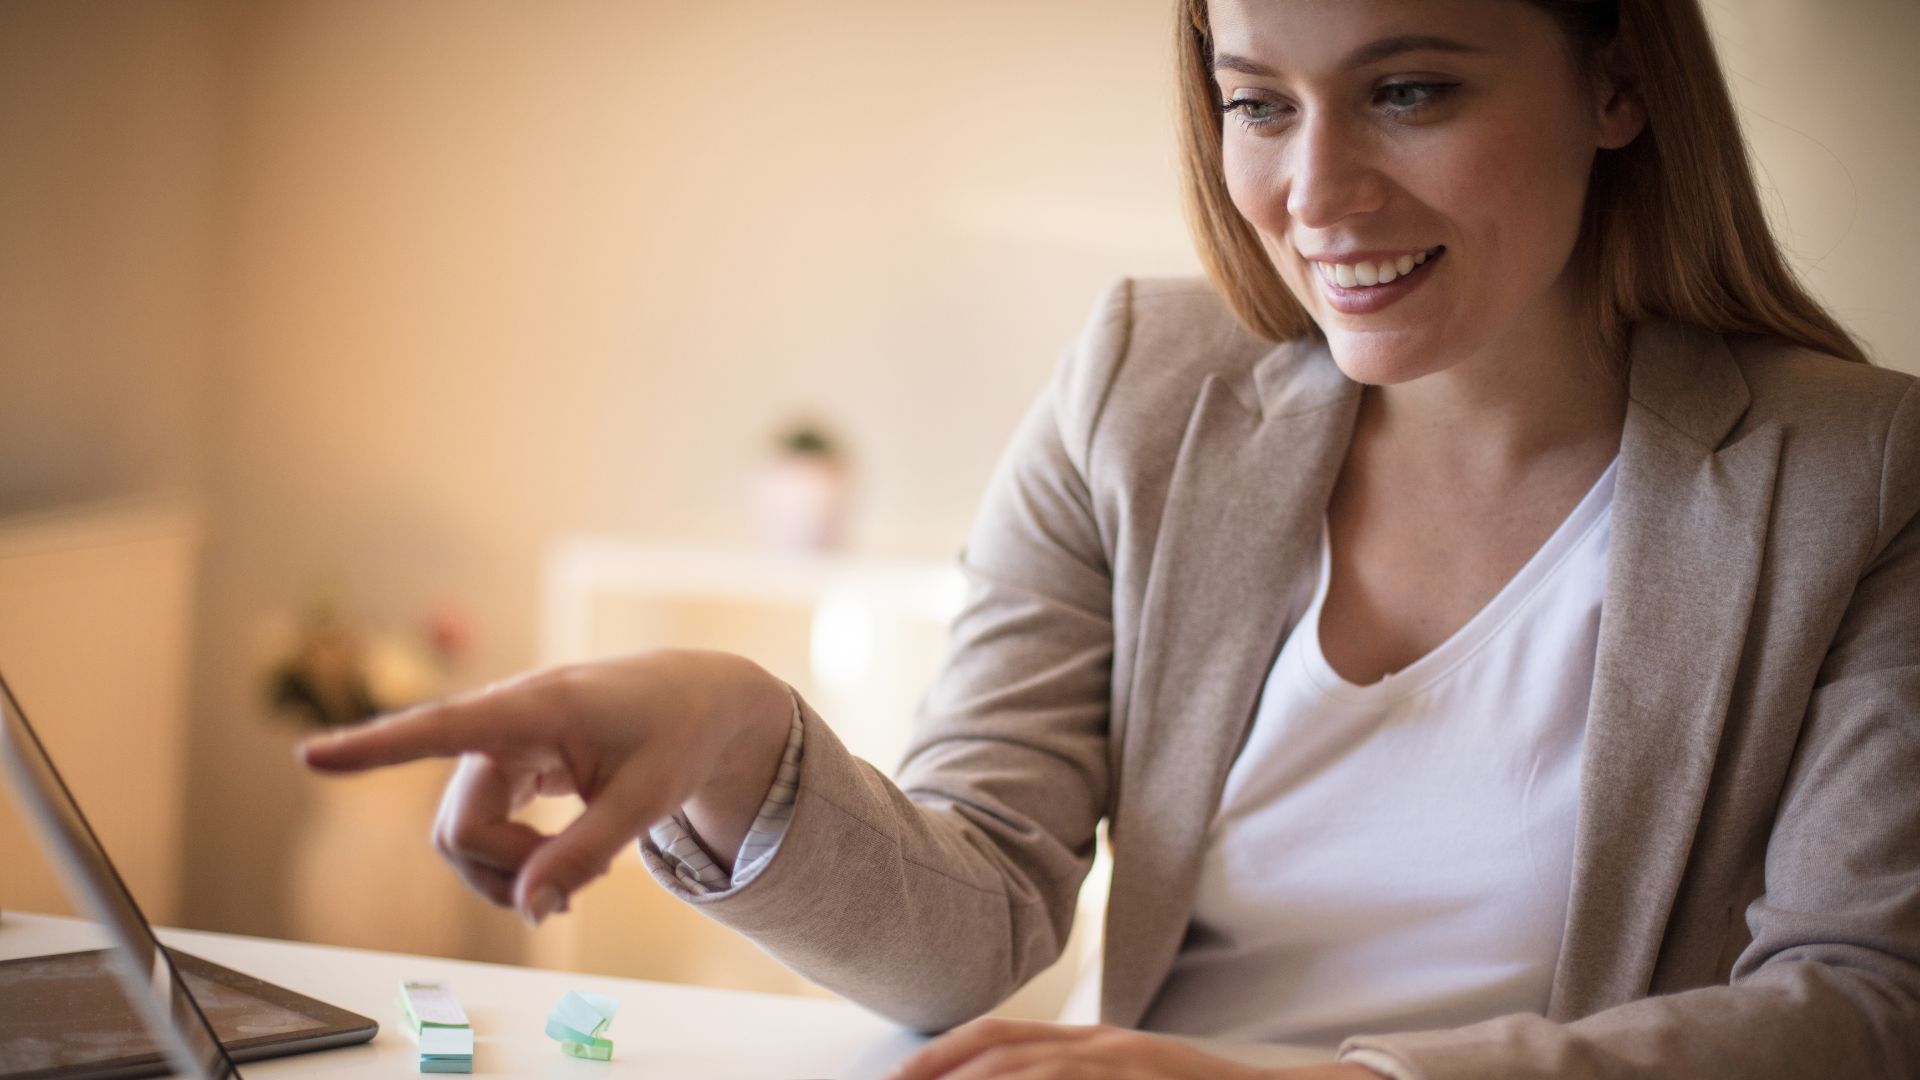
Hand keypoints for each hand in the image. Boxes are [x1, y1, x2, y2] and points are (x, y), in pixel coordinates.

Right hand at [298, 648, 791, 924]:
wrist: (703, 700)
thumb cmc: (679, 733)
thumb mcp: (648, 799)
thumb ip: (587, 853)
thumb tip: (531, 909)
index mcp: (536, 708)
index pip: (442, 728)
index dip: (376, 747)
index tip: (312, 756)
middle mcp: (507, 722)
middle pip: (460, 823)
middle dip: (505, 871)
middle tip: (577, 895)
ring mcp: (506, 745)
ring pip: (465, 832)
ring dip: (510, 871)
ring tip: (582, 880)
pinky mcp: (514, 765)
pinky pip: (485, 826)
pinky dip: (519, 860)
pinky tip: (567, 870)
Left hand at [884, 1018, 1383, 1078]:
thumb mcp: (1129, 1076)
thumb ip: (1073, 1074)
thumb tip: (1012, 1075)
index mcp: (1096, 1044)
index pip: (1002, 1036)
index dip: (944, 1053)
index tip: (902, 1074)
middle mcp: (1107, 1048)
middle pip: (1004, 1052)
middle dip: (943, 1071)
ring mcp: (1130, 1068)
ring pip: (1034, 1070)